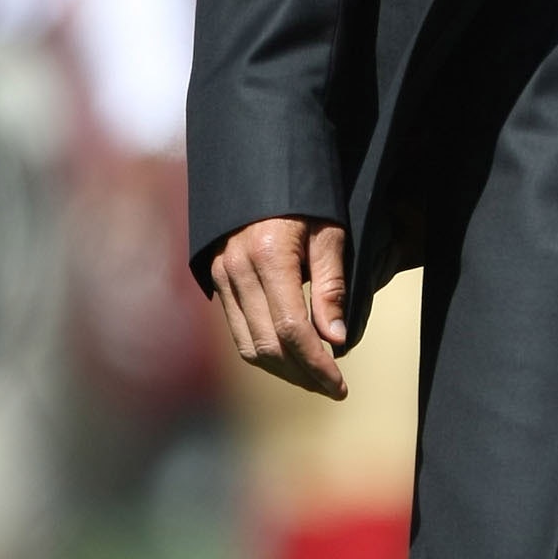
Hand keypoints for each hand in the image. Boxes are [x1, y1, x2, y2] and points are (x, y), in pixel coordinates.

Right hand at [208, 216, 348, 398]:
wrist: (260, 171)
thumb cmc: (305, 200)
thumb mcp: (330, 234)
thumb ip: (332, 287)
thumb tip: (337, 341)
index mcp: (270, 256)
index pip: (292, 329)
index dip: (317, 364)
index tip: (340, 385)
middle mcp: (238, 269)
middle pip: (268, 345)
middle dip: (303, 374)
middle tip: (333, 388)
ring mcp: (222, 276)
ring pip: (248, 345)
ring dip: (283, 371)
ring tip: (315, 379)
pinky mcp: (217, 280)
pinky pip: (237, 331)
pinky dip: (264, 352)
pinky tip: (291, 359)